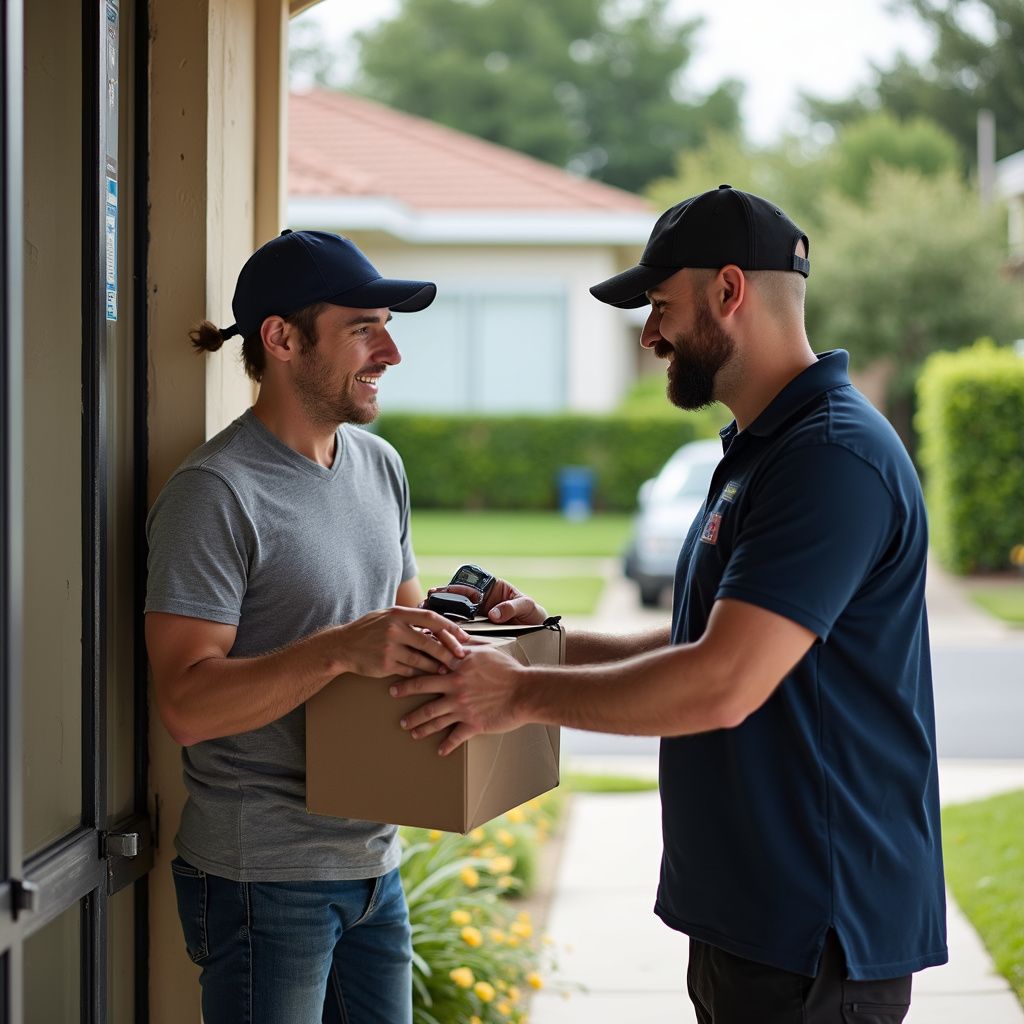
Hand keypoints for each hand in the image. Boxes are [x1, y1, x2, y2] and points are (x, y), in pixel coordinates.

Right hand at [334, 606, 469, 677]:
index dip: (450, 628)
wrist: (342, 646)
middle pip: (429, 642)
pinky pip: (409, 671)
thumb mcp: (387, 615)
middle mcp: (394, 629)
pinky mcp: (386, 665)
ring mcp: (389, 648)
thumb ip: (409, 618)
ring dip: (436, 666)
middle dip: (448, 651)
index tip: (463, 636)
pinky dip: (420, 673)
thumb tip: (437, 624)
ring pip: (421, 659)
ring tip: (447, 669)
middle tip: (460, 657)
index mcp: (398, 614)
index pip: (431, 619)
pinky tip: (427, 675)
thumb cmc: (368, 629)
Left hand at [390, 644, 526, 754]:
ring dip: (418, 724)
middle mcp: (455, 686)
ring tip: (408, 729)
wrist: (525, 691)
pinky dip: (445, 745)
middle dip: (404, 691)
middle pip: (422, 689)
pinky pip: (454, 737)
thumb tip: (455, 635)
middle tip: (392, 694)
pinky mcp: (472, 724)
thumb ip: (468, 644)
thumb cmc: (509, 669)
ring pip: (432, 716)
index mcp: (458, 667)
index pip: (429, 663)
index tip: (400, 663)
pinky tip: (439, 750)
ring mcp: (462, 707)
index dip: (412, 663)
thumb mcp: (487, 650)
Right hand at [423, 577, 547, 624]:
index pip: (467, 587)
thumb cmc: (534, 615)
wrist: (542, 635)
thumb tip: (494, 614)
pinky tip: (435, 639)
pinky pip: (461, 631)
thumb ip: (511, 607)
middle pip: (455, 601)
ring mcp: (477, 618)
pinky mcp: (477, 632)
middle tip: (422, 607)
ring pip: (454, 617)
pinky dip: (449, 634)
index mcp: (490, 590)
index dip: (450, 589)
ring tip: (422, 624)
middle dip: (438, 603)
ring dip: (439, 620)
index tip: (436, 592)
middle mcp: (480, 603)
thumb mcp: (527, 607)